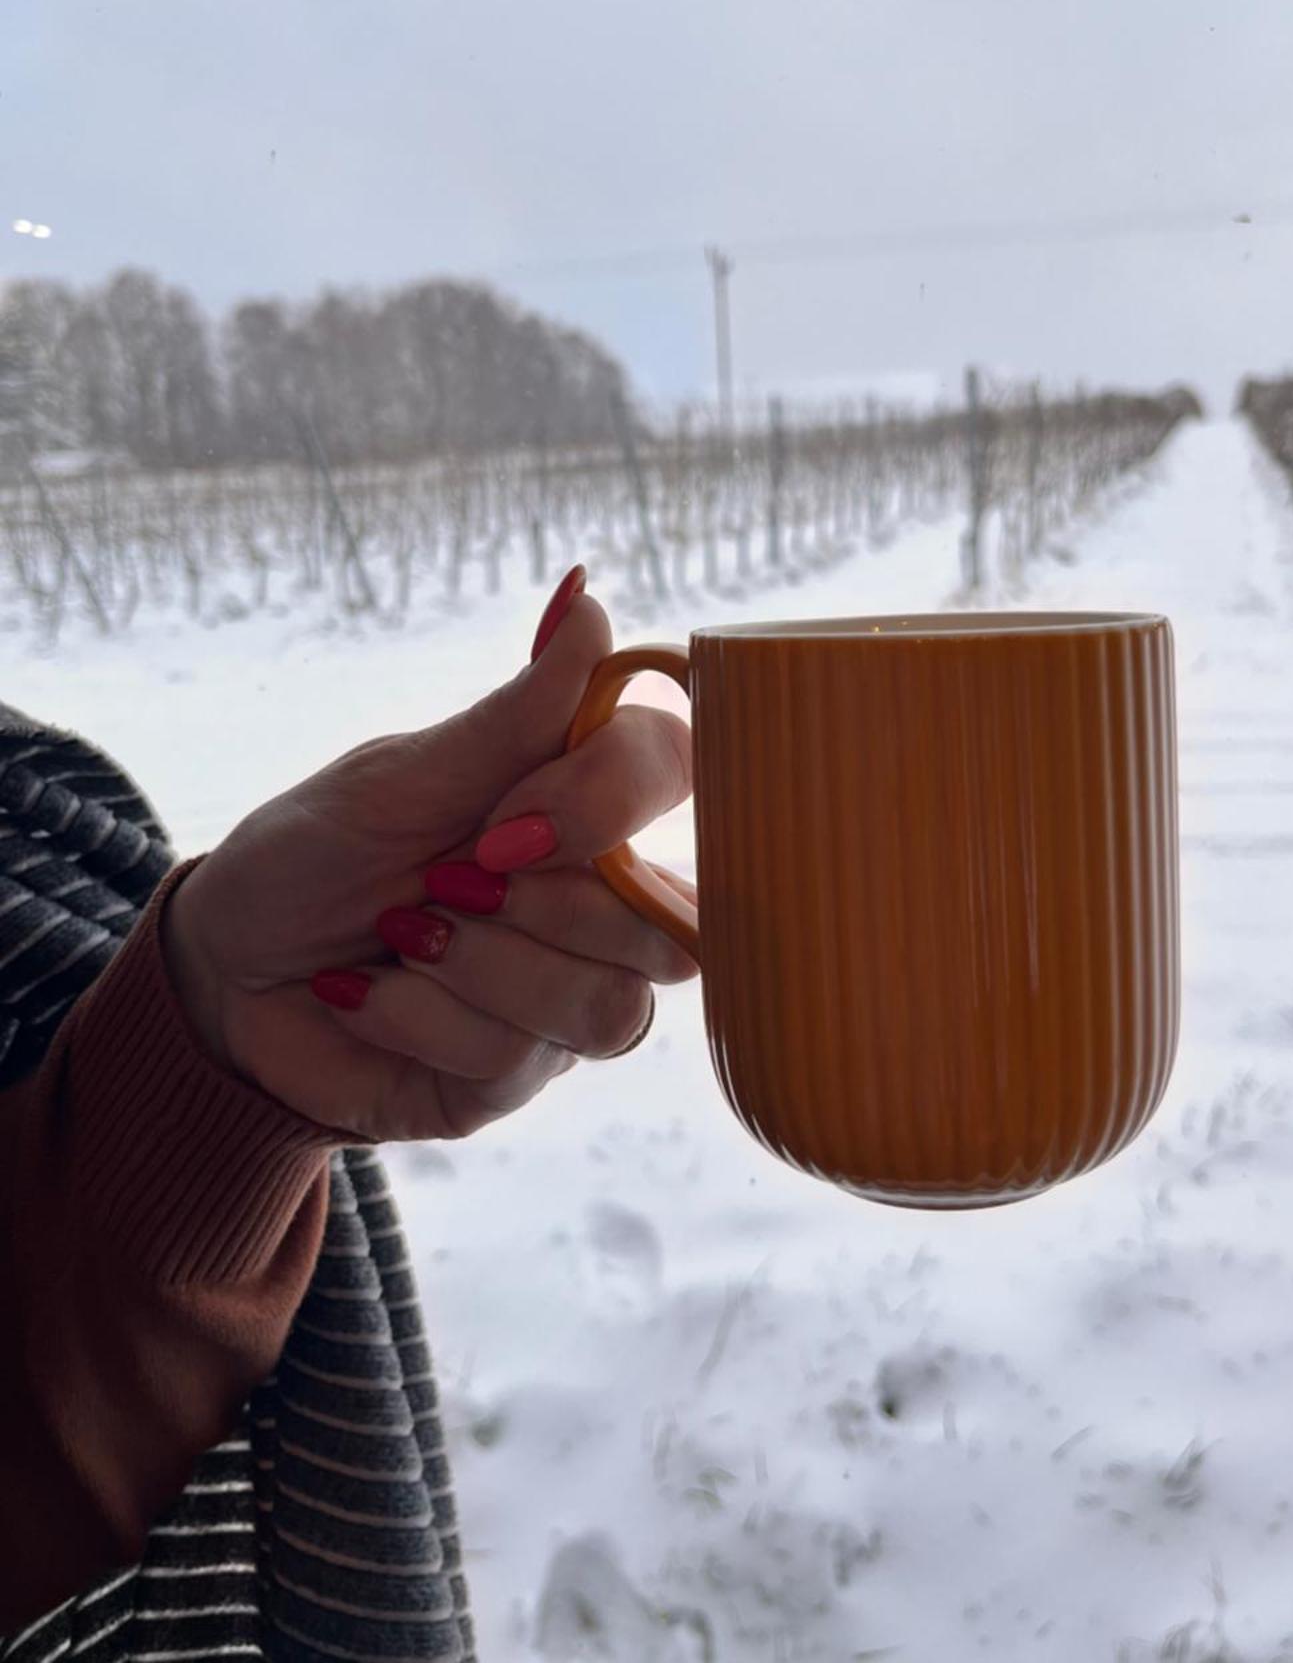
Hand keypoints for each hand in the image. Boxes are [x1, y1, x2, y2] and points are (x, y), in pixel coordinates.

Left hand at [160, 574, 694, 1140]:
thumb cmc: (319, 850)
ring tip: (400, 939)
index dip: (608, 801)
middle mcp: (601, 911)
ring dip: (476, 971)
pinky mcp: (511, 1081)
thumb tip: (588, 598)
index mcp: (586, 811)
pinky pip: (513, 1063)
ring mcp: (564, 1002)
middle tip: (439, 883)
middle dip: (538, 911)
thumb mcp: (407, 774)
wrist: (227, 961)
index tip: (499, 818)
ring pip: (605, 1012)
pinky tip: (365, 994)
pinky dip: (413, 1017)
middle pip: (669, 931)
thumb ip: (517, 711)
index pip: (679, 776)